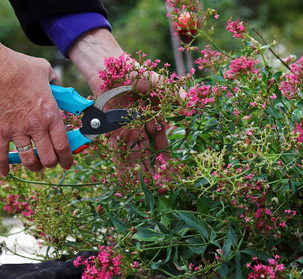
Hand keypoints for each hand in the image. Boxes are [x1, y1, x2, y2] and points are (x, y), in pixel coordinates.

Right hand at [0, 26, 72, 174]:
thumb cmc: (19, 66)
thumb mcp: (45, 71)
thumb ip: (56, 83)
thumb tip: (59, 88)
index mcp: (50, 113)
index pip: (63, 145)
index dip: (67, 159)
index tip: (67, 164)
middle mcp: (36, 126)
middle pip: (48, 158)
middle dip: (52, 164)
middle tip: (51, 162)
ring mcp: (17, 130)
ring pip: (28, 160)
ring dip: (33, 166)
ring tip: (34, 166)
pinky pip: (2, 154)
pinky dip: (3, 166)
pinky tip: (5, 173)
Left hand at [68, 29, 170, 191]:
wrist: (110, 66)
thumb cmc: (135, 72)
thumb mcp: (159, 83)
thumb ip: (175, 96)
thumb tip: (191, 108)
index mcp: (154, 117)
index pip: (162, 141)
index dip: (166, 156)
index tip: (171, 171)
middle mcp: (140, 126)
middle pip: (148, 152)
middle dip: (154, 169)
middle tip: (160, 187)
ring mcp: (126, 129)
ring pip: (134, 154)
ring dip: (139, 171)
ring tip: (145, 187)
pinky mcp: (111, 129)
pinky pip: (116, 149)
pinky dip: (120, 164)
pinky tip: (125, 178)